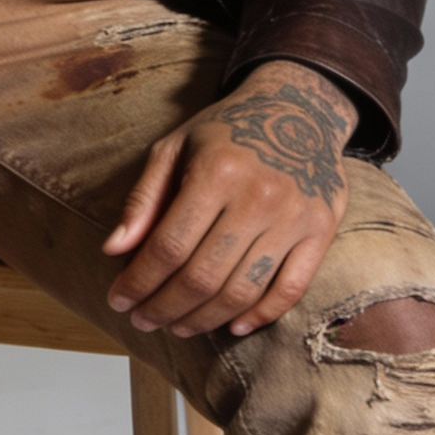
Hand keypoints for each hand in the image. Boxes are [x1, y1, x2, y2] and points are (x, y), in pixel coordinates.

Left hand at [102, 61, 356, 338]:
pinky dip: (260, 315)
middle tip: (143, 321)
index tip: (118, 300)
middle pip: (202, 276)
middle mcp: (258, 197)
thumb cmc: (226, 130)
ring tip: (178, 326)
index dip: (138, 281)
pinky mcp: (321, 231)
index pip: (169, 246)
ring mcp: (294, 217)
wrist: (299, 108)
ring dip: (204, 319)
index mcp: (216, 172)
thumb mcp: (174, 147)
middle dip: (164, 307)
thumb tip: (113, 250)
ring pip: (242, 291)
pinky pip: (290, 289)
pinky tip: (233, 326)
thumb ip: (143, 199)